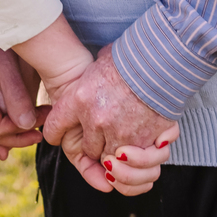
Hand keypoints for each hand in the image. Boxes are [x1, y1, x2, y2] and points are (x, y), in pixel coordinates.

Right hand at [0, 11, 42, 156]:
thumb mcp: (6, 65)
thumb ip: (16, 96)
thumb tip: (27, 125)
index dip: (20, 130)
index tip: (42, 119)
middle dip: (20, 135)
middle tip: (44, 127)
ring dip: (13, 135)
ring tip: (35, 134)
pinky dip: (4, 129)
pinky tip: (18, 135)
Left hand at [43, 44, 177, 165]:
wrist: (161, 58)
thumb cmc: (131, 55)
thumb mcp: (101, 61)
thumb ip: (92, 76)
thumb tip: (94, 70)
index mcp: (80, 99)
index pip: (55, 126)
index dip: (55, 133)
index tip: (57, 135)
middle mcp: (96, 121)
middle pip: (87, 149)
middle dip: (94, 146)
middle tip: (103, 136)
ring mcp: (121, 134)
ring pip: (111, 161)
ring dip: (117, 156)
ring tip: (123, 147)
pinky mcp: (145, 141)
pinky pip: (137, 161)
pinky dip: (141, 158)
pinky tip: (144, 145)